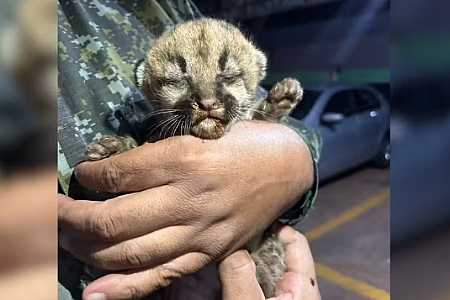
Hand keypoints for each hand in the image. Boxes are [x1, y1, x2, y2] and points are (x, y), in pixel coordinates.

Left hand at [59, 121, 313, 299]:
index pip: (115, 174)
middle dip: (70, 217)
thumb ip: (159, 151)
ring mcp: (199, 232)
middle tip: (55, 210)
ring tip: (67, 239)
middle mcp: (187, 198)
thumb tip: (114, 168)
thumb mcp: (202, 129)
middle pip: (112, 219)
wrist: (288, 167)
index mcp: (184, 158)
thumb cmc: (244, 140)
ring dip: (86, 249)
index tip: (80, 174)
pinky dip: (124, 288)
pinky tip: (94, 293)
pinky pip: (162, 276)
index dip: (87, 176)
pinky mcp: (209, 254)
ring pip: (128, 252)